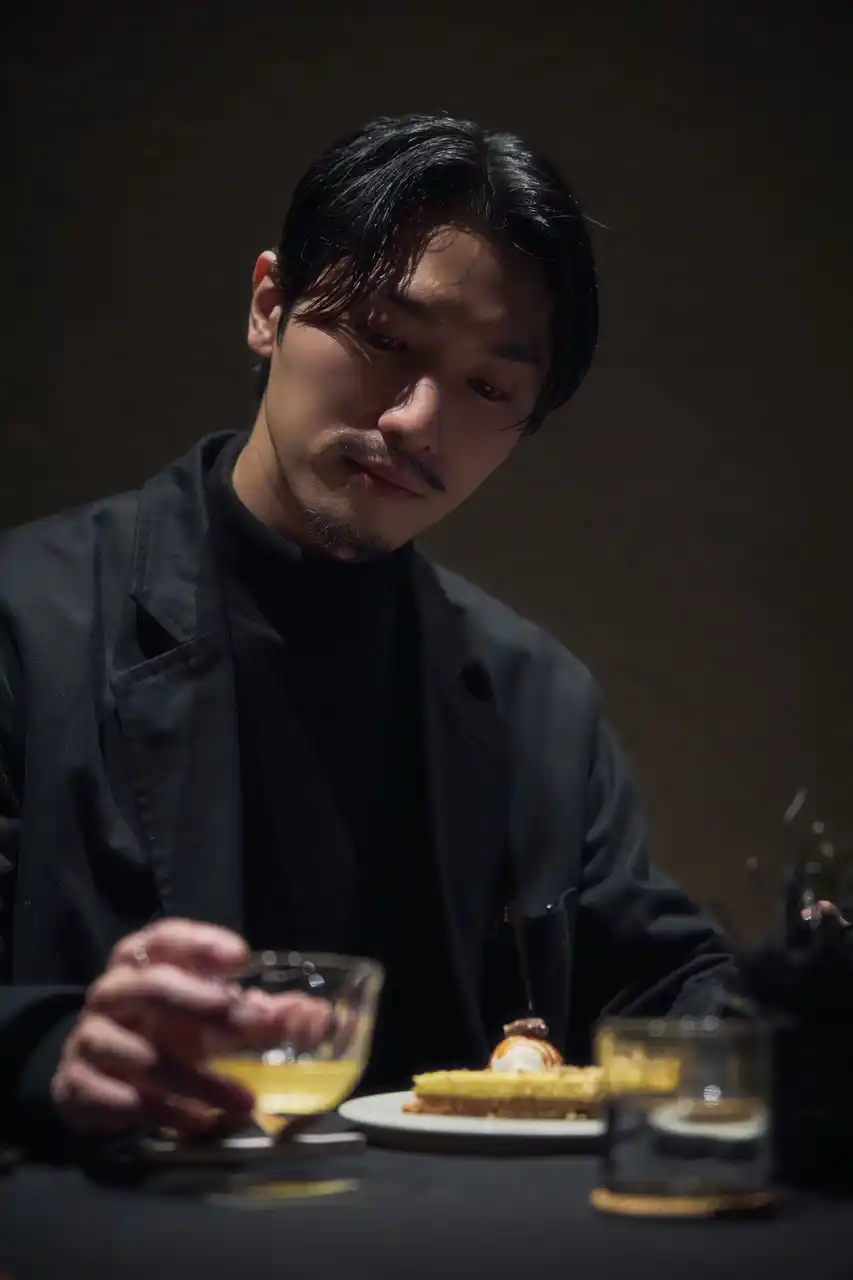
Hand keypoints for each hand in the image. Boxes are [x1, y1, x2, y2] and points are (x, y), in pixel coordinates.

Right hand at [50, 920, 329, 1137]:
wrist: (95, 1075)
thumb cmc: (164, 1030)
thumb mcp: (207, 1016)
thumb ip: (260, 1012)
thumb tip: (316, 1017)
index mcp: (141, 961)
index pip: (165, 938)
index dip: (200, 942)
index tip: (240, 956)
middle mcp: (111, 993)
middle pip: (151, 987)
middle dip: (202, 1003)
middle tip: (248, 1020)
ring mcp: (90, 1038)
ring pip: (143, 1054)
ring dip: (198, 1079)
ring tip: (245, 1101)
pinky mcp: (77, 1085)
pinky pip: (122, 1098)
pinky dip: (165, 1113)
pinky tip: (200, 1122)